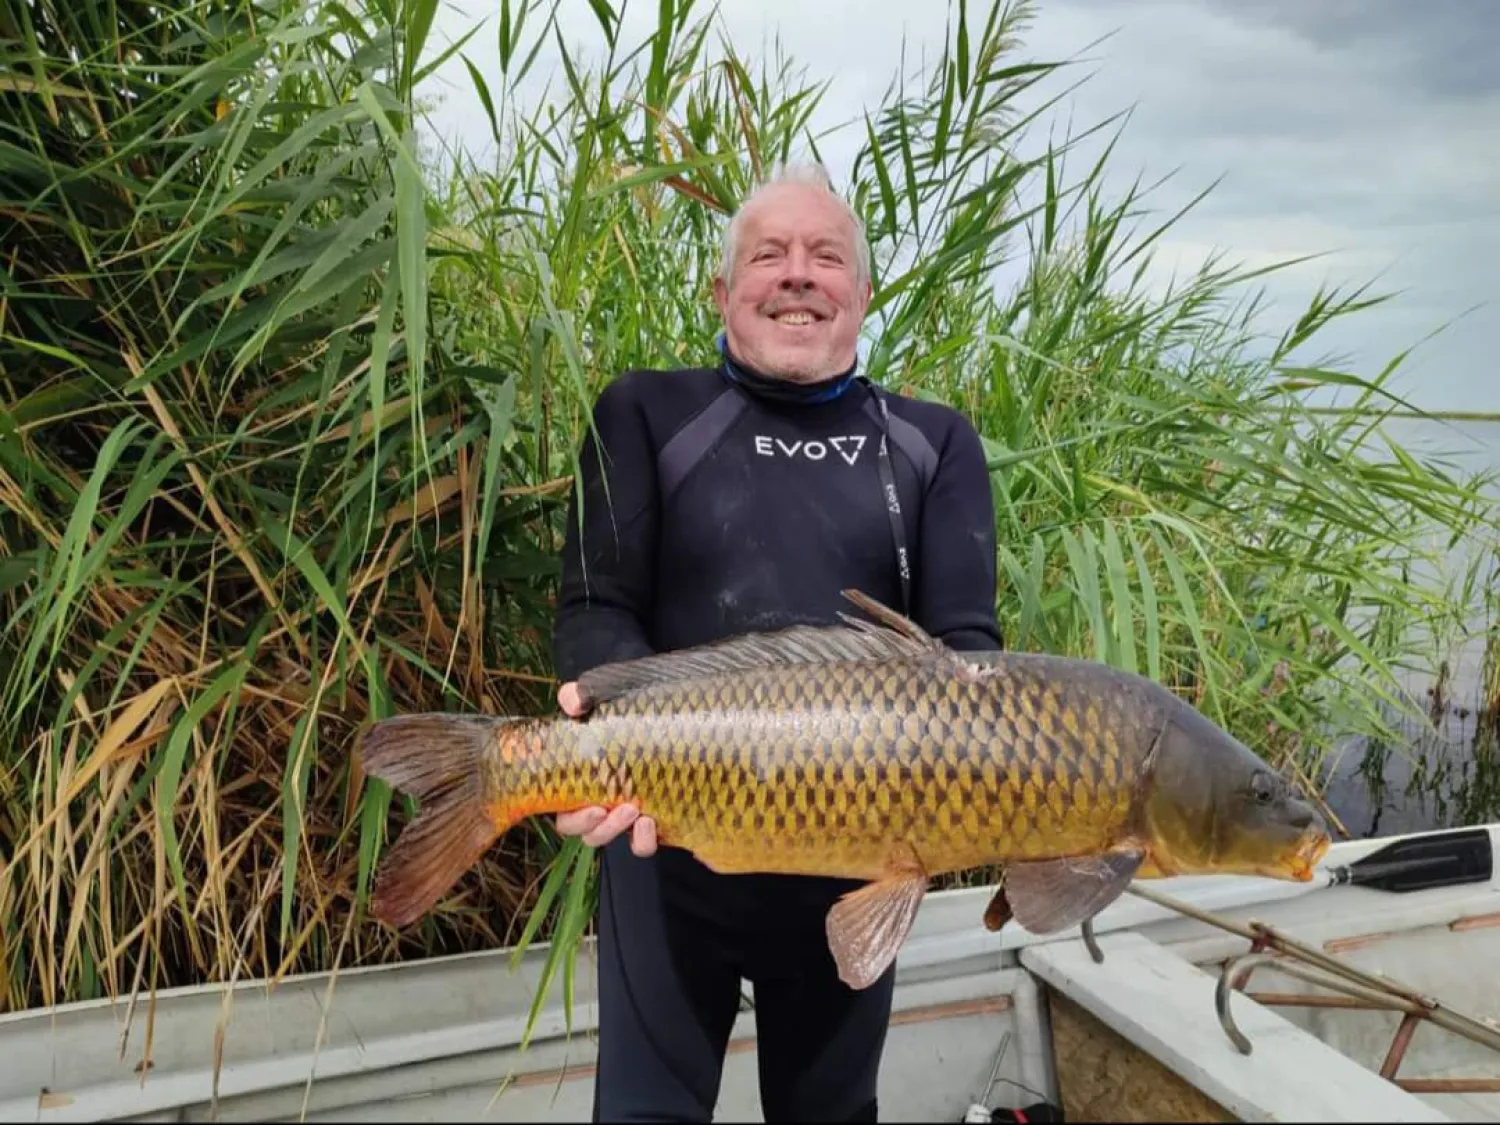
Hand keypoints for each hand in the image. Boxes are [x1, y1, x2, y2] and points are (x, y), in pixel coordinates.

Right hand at [554, 680, 657, 855]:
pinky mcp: (652, 817)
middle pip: (585, 832)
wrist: (675, 711)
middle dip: (596, 827)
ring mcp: (626, 812)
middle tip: (612, 808)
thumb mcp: (604, 694)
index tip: (593, 805)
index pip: (564, 812)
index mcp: (582, 780)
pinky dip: (643, 841)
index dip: (573, 818)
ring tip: (636, 811)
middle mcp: (602, 801)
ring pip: (609, 838)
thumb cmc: (632, 706)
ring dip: (616, 831)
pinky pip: (641, 844)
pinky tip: (651, 822)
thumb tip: (573, 704)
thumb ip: (579, 695)